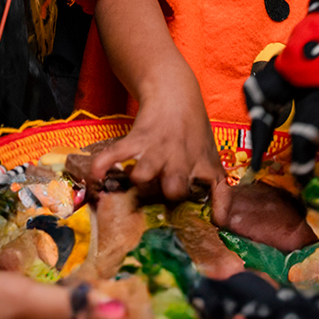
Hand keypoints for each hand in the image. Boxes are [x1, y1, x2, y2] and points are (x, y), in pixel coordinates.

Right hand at [88, 78, 233, 224]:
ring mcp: (157, 150)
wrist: (174, 95)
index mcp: (203, 165)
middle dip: (167, 196)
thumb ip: (216, 189)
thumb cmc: (193, 132)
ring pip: (144, 174)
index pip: (217, 189)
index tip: (215, 223)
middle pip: (174, 189)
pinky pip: (115, 154)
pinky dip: (102, 166)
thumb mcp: (210, 157)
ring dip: (137, 182)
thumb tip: (222, 222)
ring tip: (134, 186)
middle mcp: (181, 160)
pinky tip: (96, 177)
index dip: (218, 208)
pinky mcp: (136, 140)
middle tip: (162, 200)